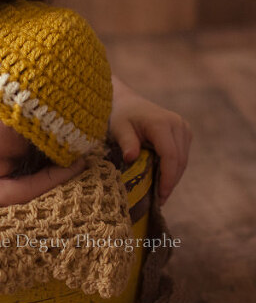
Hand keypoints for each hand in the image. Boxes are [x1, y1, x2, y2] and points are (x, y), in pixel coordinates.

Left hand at [110, 76, 191, 204]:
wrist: (127, 102)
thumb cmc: (120, 115)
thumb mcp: (118, 128)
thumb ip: (126, 142)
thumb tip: (131, 158)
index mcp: (162, 123)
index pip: (171, 156)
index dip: (167, 178)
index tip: (160, 196)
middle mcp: (178, 125)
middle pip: (179, 161)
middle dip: (170, 182)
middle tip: (158, 201)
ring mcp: (183, 128)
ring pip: (183, 160)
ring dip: (173, 178)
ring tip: (159, 195)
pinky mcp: (184, 133)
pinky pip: (181, 156)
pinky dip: (173, 169)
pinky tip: (162, 180)